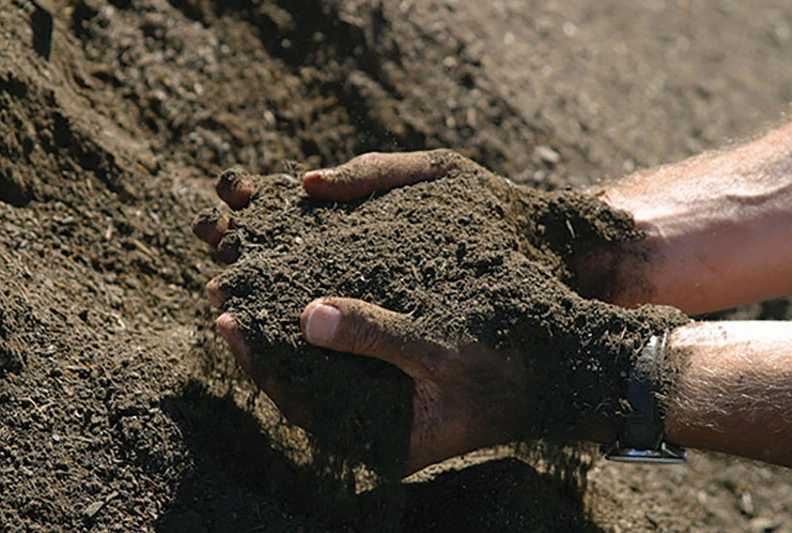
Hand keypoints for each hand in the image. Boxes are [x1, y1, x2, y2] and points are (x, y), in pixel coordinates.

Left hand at [193, 151, 679, 474]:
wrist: (573, 359)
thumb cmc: (512, 365)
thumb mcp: (445, 351)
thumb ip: (376, 334)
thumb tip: (309, 317)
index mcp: (377, 432)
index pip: (298, 400)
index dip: (258, 360)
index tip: (223, 318)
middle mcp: (375, 409)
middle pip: (300, 371)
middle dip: (262, 325)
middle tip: (218, 282)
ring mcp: (385, 382)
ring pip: (319, 343)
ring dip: (286, 300)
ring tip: (249, 261)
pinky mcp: (399, 349)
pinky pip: (348, 323)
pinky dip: (324, 287)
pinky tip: (304, 255)